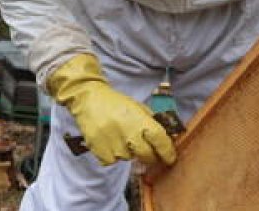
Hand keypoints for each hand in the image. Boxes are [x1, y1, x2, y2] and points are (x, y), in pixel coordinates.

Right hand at [47, 53, 175, 166]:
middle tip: (145, 150)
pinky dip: (111, 154)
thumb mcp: (138, 108)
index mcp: (141, 121)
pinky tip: (108, 140)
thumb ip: (153, 123)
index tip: (170, 158)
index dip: (168, 152)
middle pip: (147, 156)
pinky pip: (112, 160)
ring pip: (128, 158)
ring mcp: (114, 143)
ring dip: (127, 151)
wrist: (88, 98)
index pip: (161, 142)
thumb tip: (169, 138)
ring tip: (118, 136)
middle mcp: (129, 134)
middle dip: (149, 156)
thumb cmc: (116, 103)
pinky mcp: (100, 150)